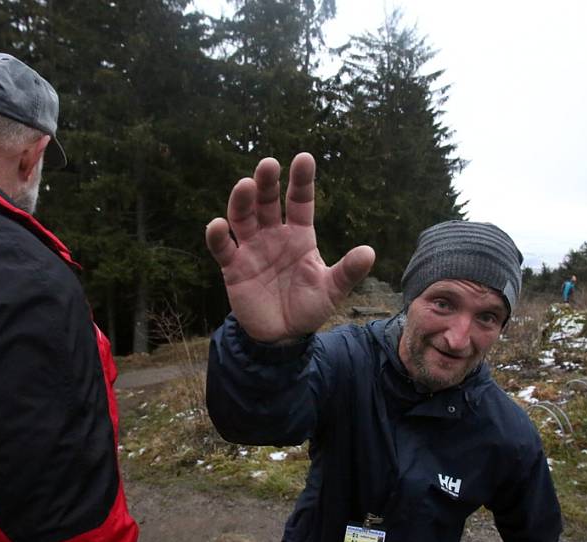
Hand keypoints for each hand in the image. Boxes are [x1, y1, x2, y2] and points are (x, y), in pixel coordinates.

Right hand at [205, 153, 374, 341]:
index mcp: (299, 236)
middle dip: (267, 183)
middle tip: (268, 164)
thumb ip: (347, 271)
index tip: (303, 159)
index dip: (301, 181)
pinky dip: (218, 236)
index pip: (300, 202)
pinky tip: (218, 225)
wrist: (283, 337)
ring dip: (242, 201)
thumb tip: (369, 252)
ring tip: (245, 185)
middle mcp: (274, 236)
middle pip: (267, 202)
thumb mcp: (331, 290)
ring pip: (243, 218)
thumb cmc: (308, 307)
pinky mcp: (233, 268)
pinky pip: (222, 248)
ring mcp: (252, 249)